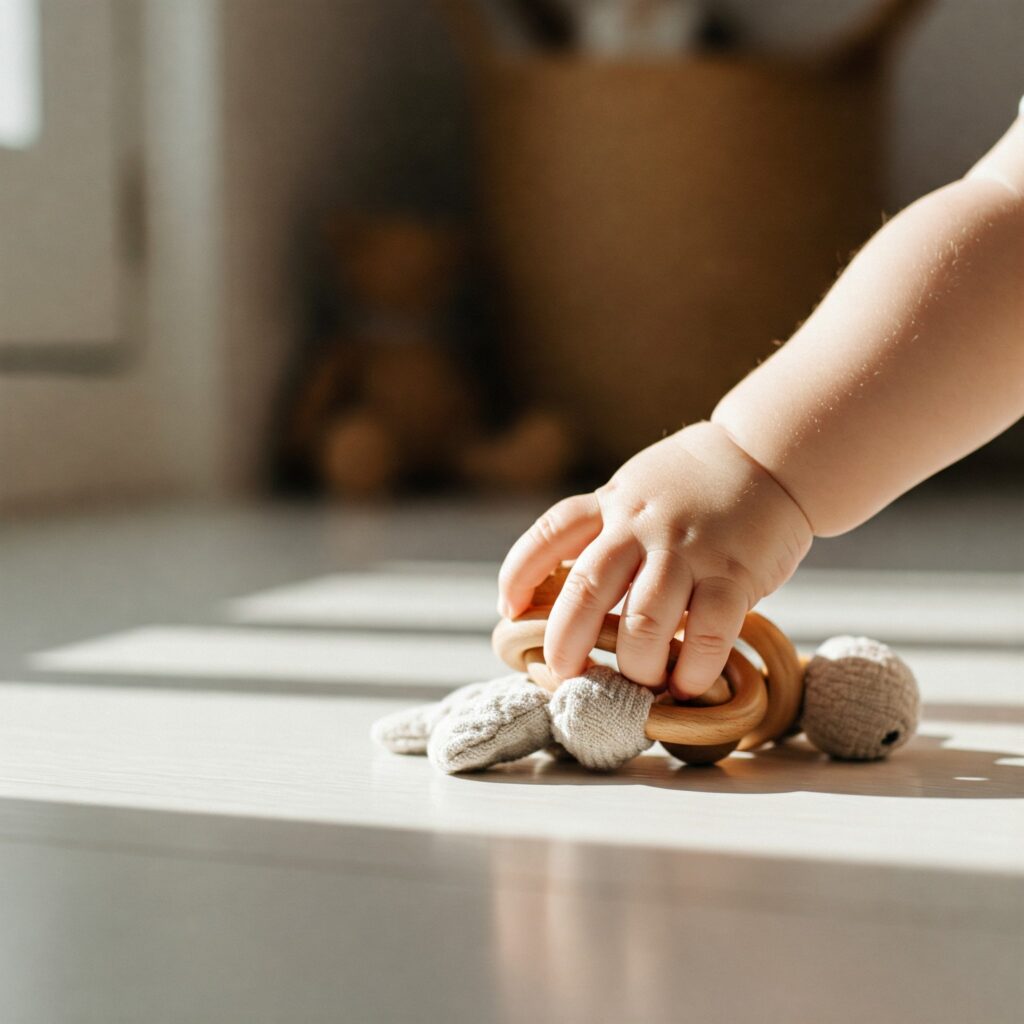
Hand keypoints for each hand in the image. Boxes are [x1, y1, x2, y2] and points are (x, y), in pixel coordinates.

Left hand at [497, 422, 812, 697]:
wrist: (771, 456)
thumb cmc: (696, 485)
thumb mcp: (637, 489)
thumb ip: (606, 529)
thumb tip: (568, 589)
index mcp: (612, 504)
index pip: (548, 535)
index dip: (518, 576)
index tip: (508, 612)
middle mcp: (641, 525)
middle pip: (585, 589)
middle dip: (565, 643)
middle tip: (564, 676)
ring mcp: (687, 550)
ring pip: (643, 621)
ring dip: (634, 665)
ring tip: (637, 685)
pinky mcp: (734, 573)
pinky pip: (707, 633)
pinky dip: (693, 670)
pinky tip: (686, 686)